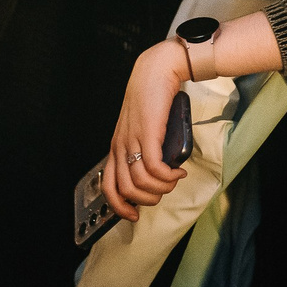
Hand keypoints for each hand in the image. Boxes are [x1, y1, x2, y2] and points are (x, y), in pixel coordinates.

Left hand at [102, 38, 189, 219]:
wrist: (156, 71)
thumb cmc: (151, 97)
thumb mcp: (142, 127)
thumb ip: (144, 146)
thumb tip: (158, 170)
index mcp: (116, 146)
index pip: (108, 187)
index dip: (119, 207)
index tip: (135, 214)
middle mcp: (120, 146)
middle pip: (125, 190)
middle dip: (147, 200)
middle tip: (163, 192)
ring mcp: (133, 140)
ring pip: (140, 182)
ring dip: (161, 188)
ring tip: (174, 180)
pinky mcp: (148, 134)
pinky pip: (155, 168)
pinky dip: (168, 177)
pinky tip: (178, 172)